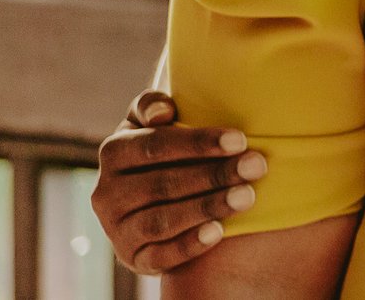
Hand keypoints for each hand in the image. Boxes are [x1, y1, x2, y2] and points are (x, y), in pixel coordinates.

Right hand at [91, 92, 265, 274]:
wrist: (148, 203)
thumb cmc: (164, 151)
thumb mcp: (153, 124)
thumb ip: (152, 106)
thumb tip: (163, 112)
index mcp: (114, 152)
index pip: (155, 145)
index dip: (197, 142)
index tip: (240, 139)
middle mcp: (107, 193)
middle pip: (163, 184)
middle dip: (214, 174)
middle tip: (257, 166)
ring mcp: (117, 229)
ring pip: (162, 220)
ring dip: (207, 207)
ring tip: (248, 196)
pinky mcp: (132, 258)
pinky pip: (159, 257)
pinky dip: (189, 245)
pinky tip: (219, 232)